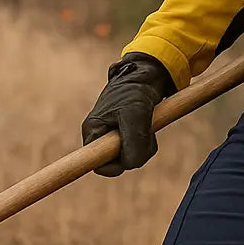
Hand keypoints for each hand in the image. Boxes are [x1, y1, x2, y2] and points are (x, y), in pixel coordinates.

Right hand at [81, 53, 176, 176]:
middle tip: (145, 133)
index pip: (96, 164)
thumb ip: (133, 140)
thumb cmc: (135, 91)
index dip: (110, 167)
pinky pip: (139, 150)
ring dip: (145, 145)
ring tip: (147, 124)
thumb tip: (131, 164)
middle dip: (135, 152)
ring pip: (131, 157)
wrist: (146, 77)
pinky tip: (149, 126)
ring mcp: (114, 138)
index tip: (122, 164)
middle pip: (118, 164)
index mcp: (93, 131)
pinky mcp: (126, 136)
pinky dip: (148, 141)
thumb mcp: (135, 113)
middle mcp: (100, 137)